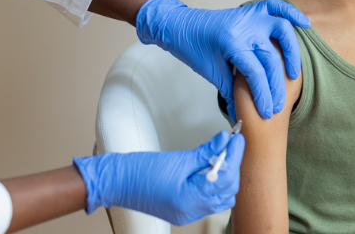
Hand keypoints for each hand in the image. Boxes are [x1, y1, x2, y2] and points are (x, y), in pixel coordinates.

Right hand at [73, 131, 244, 224]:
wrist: (118, 182)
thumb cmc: (140, 171)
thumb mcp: (178, 158)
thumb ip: (205, 151)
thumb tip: (224, 140)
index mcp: (189, 200)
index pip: (225, 178)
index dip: (234, 156)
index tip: (237, 139)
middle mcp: (191, 212)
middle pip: (227, 190)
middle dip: (232, 166)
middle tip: (231, 144)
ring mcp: (188, 214)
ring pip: (221, 198)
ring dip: (225, 177)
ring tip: (220, 156)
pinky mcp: (184, 211)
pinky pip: (209, 201)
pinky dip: (214, 185)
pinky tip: (210, 169)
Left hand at [135, 0, 310, 120]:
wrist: (180, 25)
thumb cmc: (193, 48)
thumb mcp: (211, 72)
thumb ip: (231, 91)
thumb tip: (242, 117)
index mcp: (231, 44)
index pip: (256, 74)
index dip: (263, 96)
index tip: (266, 113)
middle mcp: (244, 28)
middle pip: (271, 59)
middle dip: (276, 86)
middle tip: (278, 105)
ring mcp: (249, 16)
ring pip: (282, 31)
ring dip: (292, 53)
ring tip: (293, 74)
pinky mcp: (251, 10)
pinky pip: (276, 7)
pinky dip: (291, 13)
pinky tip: (304, 23)